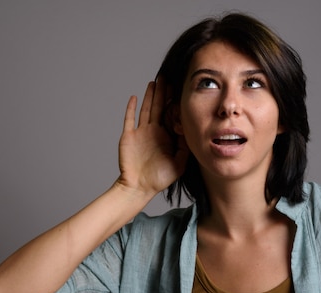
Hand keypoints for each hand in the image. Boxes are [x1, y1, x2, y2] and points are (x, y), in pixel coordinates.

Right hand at [116, 79, 188, 196]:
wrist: (138, 187)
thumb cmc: (159, 179)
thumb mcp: (179, 165)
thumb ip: (186, 149)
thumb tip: (192, 132)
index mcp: (166, 137)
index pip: (172, 115)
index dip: (176, 104)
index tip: (182, 91)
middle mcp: (154, 132)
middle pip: (159, 107)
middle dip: (164, 93)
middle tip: (168, 77)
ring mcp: (141, 133)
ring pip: (146, 109)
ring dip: (150, 95)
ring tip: (155, 81)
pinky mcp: (129, 136)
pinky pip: (130, 119)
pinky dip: (132, 108)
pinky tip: (135, 96)